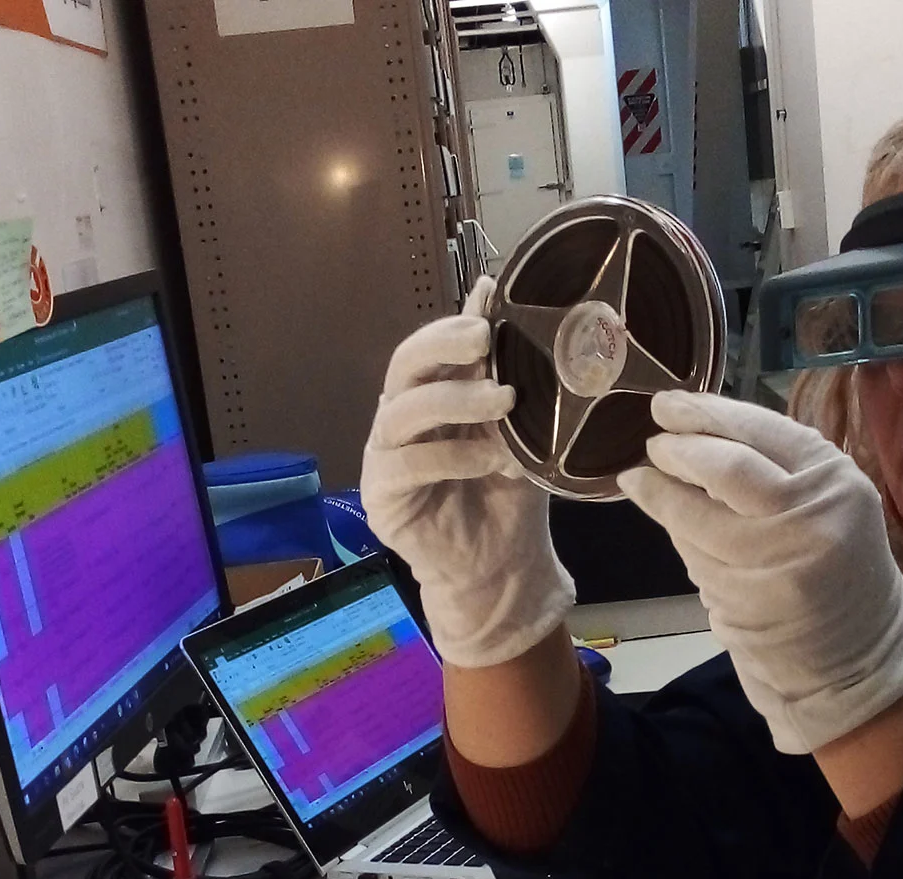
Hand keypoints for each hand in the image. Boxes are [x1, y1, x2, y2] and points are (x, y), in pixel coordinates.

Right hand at [360, 278, 573, 667]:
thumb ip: (507, 367)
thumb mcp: (521, 426)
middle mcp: (403, 417)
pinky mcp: (382, 495)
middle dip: (444, 344)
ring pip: (403, 411)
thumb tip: (496, 290)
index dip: (457, 323)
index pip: (432, 344)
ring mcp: (386, 455)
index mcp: (433, 393)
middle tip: (485, 339)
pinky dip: (450, 458)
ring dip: (454, 400)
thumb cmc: (508, 492)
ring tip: (503, 401)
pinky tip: (490, 461)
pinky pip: (405, 466)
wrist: (502, 565)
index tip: (494, 309)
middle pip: (406, 364)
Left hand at [618, 391, 902, 754]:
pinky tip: (676, 529)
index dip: (703, 414)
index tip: (666, 406)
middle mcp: (808, 519)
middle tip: (653, 444)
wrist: (858, 656)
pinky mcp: (743, 604)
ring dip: (661, 498)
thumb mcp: (830, 501)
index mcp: (833, 481)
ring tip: (644, 482)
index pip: (757, 431)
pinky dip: (679, 539)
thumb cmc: (839, 566)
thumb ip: (777, 465)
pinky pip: (694, 558)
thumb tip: (697, 431)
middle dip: (678, 452)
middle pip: (724, 469)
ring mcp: (774, 566)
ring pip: (696, 518)